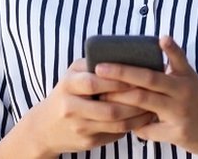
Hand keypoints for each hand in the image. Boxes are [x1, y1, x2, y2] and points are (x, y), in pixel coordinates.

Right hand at [10, 58, 156, 156]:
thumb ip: (92, 65)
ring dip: (137, 116)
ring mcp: (80, 127)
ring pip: (116, 124)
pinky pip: (115, 134)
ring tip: (152, 106)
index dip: (117, 81)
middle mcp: (71, 108)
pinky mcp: (87, 142)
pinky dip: (131, 126)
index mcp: (68, 85)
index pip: (94, 83)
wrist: (44, 128)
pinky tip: (143, 118)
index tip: (137, 76)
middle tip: (152, 93)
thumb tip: (125, 56)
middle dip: (134, 102)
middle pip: (109, 108)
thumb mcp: (72, 75)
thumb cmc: (66, 94)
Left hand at [95, 36, 197, 157]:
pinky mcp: (177, 133)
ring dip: (121, 100)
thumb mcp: (191, 79)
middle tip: (100, 68)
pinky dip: (135, 127)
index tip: (158, 37)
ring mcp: (180, 113)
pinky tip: (124, 125)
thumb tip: (158, 39)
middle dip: (122, 73)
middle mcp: (183, 92)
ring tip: (102, 96)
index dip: (167, 47)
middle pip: (149, 80)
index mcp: (185, 77)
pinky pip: (148, 130)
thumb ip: (175, 61)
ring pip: (144, 103)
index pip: (174, 57)